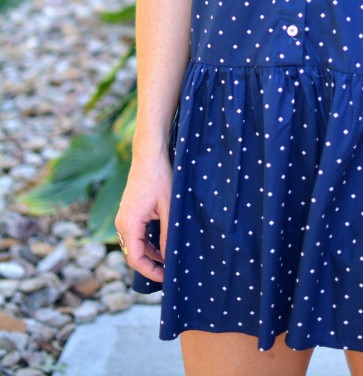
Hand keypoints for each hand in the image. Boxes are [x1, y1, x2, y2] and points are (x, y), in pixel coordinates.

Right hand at [115, 153, 171, 281]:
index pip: (135, 259)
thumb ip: (167, 235)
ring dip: (151, 254)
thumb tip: (170, 259)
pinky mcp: (129, 213)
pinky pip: (136, 235)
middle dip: (151, 266)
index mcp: (129, 224)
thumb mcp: (168, 209)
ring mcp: (124, 218)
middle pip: (133, 254)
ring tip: (169, 261)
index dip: (150, 272)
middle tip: (170, 272)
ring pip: (135, 245)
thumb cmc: (160, 178)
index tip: (167, 278)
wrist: (150, 155)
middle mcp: (122, 224)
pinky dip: (148, 243)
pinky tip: (163, 245)